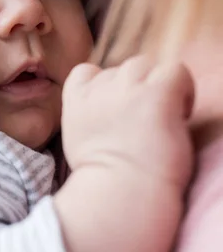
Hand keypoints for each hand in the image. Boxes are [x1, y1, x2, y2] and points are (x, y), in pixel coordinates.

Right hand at [61, 56, 194, 190]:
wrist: (119, 193)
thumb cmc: (101, 179)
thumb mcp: (77, 138)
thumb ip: (88, 116)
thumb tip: (107, 114)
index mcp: (75, 99)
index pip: (86, 71)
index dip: (104, 85)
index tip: (116, 109)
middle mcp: (99, 89)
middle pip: (120, 68)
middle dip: (133, 87)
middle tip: (144, 117)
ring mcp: (127, 89)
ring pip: (145, 64)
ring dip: (156, 84)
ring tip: (163, 114)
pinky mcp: (157, 95)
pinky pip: (176, 71)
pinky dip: (183, 88)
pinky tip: (180, 114)